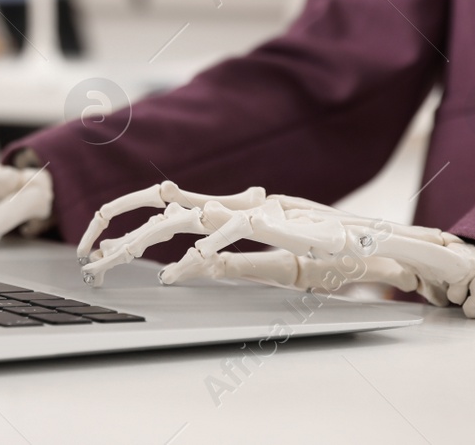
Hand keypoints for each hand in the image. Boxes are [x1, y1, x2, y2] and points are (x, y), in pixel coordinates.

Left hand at [76, 181, 474, 317]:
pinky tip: (175, 274)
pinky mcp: (275, 222)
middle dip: (116, 223)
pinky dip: (198, 254)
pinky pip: (227, 235)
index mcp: (232, 207)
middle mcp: (237, 201)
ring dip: (140, 240)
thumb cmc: (334, 256)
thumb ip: (230, 264)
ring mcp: (254, 208)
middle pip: (161, 201)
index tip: (97, 244)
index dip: (127, 217)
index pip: (166, 201)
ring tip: (110, 263)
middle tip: (86, 255)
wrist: (388, 246)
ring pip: (181, 214)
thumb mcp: (271, 266)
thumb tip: (186, 269)